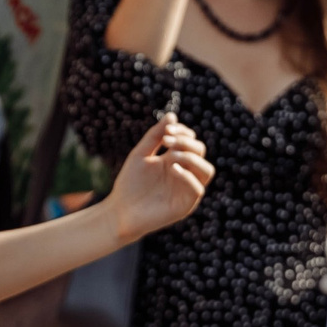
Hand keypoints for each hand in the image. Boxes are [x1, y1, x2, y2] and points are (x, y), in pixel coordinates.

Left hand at [105, 117, 213, 243]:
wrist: (120, 211)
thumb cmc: (129, 184)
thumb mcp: (140, 154)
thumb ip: (155, 136)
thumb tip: (172, 115)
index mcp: (175, 160)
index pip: (191, 141)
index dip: (184, 132)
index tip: (168, 129)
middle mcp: (184, 173)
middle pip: (200, 152)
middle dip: (186, 142)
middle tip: (167, 140)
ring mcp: (186, 189)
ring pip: (207, 170)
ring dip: (192, 158)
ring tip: (173, 155)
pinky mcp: (185, 205)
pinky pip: (198, 188)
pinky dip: (188, 176)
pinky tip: (173, 169)